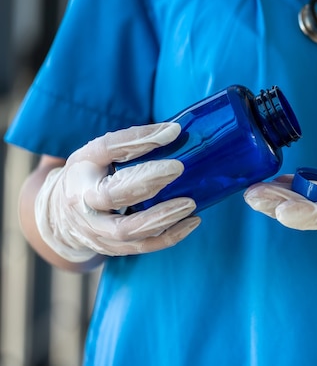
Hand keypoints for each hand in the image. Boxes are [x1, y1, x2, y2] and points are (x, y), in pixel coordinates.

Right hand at [35, 123, 200, 261]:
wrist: (62, 215)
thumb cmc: (88, 177)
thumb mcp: (97, 153)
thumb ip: (130, 141)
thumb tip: (173, 131)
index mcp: (82, 172)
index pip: (107, 151)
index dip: (138, 143)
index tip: (171, 133)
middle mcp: (84, 205)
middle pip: (113, 196)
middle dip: (147, 182)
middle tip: (179, 168)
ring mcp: (97, 232)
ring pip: (128, 230)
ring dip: (162, 217)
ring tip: (190, 203)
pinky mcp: (114, 248)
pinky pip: (143, 246)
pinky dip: (169, 236)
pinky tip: (191, 221)